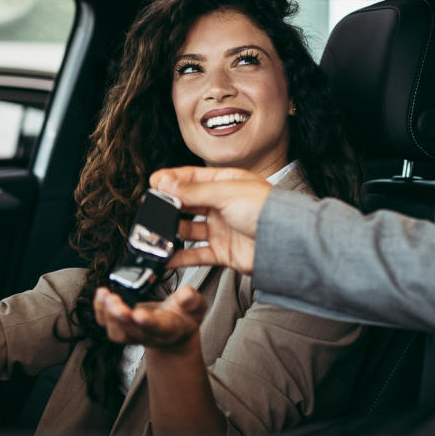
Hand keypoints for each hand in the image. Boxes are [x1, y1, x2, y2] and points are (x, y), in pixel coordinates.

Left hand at [93, 285, 207, 351]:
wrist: (175, 332)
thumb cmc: (185, 317)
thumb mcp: (197, 307)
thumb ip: (193, 300)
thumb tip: (186, 293)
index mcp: (169, 329)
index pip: (157, 328)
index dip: (147, 322)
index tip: (139, 314)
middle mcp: (149, 335)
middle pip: (131, 332)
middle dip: (120, 317)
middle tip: (114, 301)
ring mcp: (133, 333)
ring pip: (116, 332)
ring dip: (107, 315)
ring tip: (106, 296)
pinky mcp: (122, 327)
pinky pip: (106, 324)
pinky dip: (100, 310)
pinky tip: (101, 295)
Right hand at [149, 166, 273, 273]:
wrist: (284, 241)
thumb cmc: (266, 209)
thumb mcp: (225, 192)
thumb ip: (193, 191)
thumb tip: (166, 184)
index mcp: (226, 182)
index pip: (192, 178)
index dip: (171, 180)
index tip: (153, 185)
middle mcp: (222, 204)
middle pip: (187, 204)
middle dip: (168, 207)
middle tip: (150, 210)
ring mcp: (222, 228)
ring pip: (189, 230)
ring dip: (171, 232)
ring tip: (156, 235)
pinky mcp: (223, 251)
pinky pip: (196, 254)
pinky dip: (180, 257)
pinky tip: (167, 257)